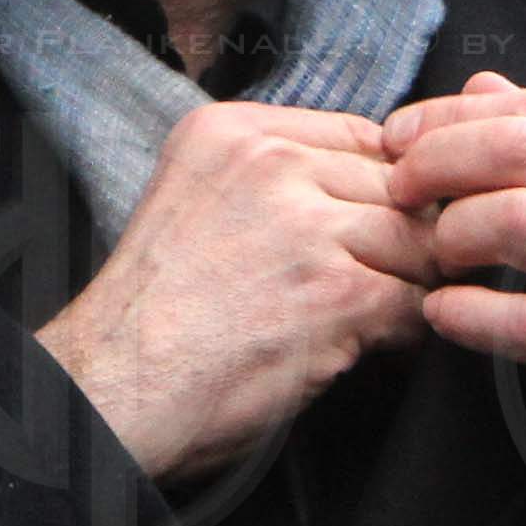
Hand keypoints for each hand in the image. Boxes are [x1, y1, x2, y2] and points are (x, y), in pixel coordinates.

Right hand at [32, 106, 433, 485]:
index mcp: (233, 131)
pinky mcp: (335, 292)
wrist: (111, 394)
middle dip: (398, 236)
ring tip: (372, 315)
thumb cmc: (152, 318)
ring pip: (414, 238)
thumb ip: (272, 176)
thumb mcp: (195, 200)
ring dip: (407, 282)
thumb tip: (368, 180)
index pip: (360, 135)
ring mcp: (307, 225)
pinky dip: (405, 329)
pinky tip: (370, 345)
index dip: (376, 188)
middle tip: (380, 278)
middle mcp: (272, 163)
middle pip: (394, 184)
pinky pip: (413, 299)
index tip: (366, 227)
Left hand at [386, 74, 525, 525]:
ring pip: (517, 220)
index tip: (401, 138)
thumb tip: (481, 89)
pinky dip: (470, 315)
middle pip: (518, 148)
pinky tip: (444, 315)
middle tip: (396, 187)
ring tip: (430, 251)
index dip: (452, 119)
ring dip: (449, 235)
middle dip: (434, 162)